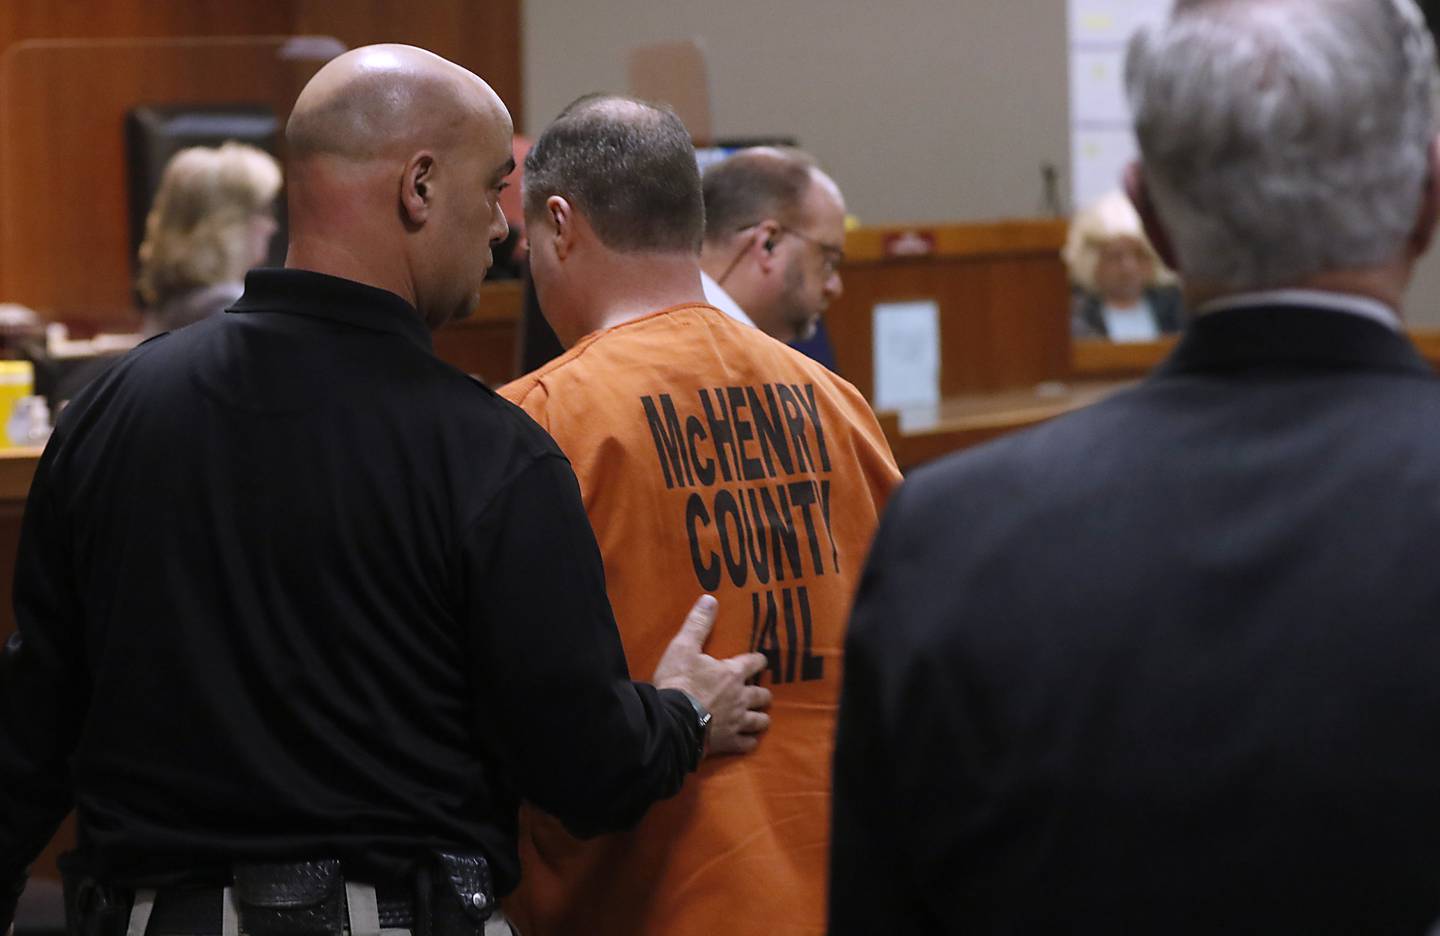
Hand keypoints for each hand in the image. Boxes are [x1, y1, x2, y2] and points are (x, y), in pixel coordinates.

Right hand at [653, 594, 771, 755]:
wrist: (672, 722)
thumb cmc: (678, 683)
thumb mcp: (683, 647)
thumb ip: (698, 624)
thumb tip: (710, 599)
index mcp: (732, 673)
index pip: (753, 663)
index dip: (758, 661)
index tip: (760, 661)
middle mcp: (740, 697)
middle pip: (761, 695)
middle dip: (762, 693)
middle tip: (759, 692)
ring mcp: (737, 721)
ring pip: (759, 720)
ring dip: (760, 718)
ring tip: (760, 717)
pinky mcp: (729, 742)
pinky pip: (747, 744)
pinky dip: (749, 741)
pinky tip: (748, 740)